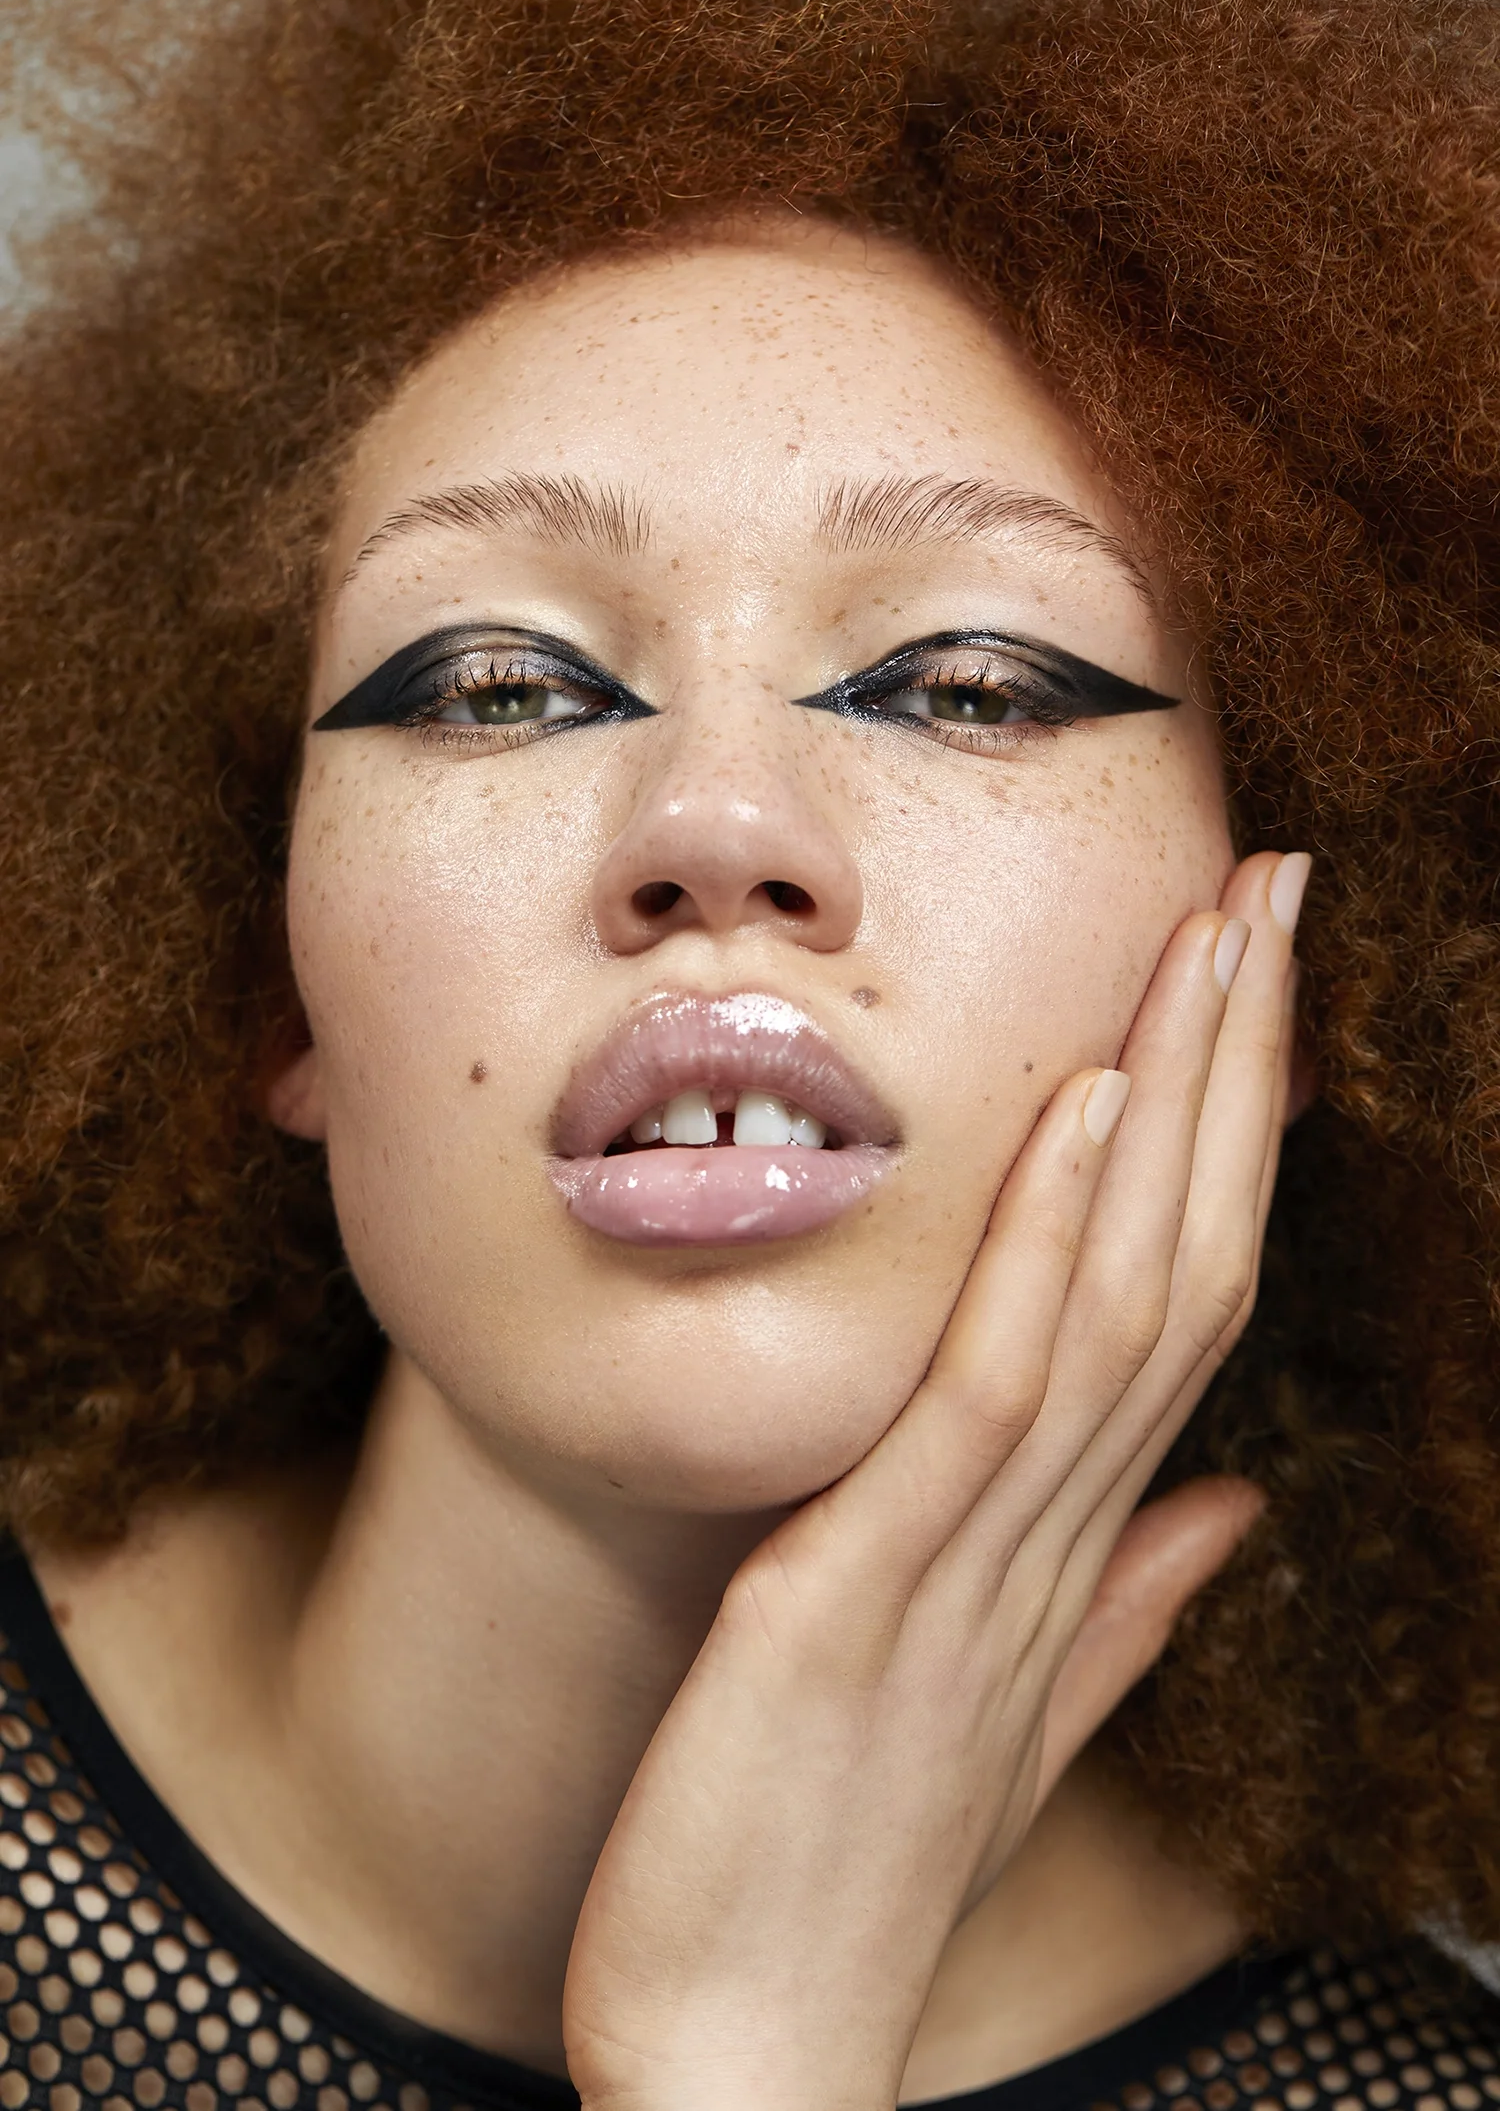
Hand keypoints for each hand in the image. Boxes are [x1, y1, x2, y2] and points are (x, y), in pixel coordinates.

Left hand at [562, 850, 1306, 2110]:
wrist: (756, 2047)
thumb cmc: (856, 1864)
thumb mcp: (1005, 1710)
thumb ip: (1125, 1602)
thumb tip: (1226, 1512)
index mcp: (1077, 1537)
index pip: (1185, 1293)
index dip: (1233, 1130)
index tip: (1252, 981)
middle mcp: (1061, 1526)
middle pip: (1185, 1253)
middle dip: (1236, 1061)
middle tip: (1274, 888)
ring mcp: (981, 1552)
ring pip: (1121, 1289)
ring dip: (1177, 1100)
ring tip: (1216, 935)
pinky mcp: (876, 1583)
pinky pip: (994, 1389)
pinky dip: (1051, 1243)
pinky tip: (1085, 1110)